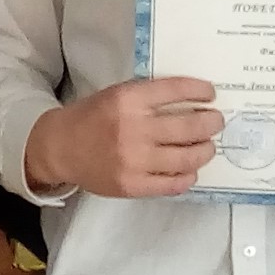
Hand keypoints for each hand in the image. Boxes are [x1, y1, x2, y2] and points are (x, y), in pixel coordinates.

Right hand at [25, 77, 221, 198]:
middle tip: (216, 122)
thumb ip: (149, 97)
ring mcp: (133, 160)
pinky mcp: (133, 185)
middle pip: (190, 127)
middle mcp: (133, 129)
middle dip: (212, 123)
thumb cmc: (91, 118)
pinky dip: (188, 176)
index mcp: (127, 100)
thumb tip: (194, 102)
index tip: (210, 94)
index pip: (177, 90)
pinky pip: (173, 183)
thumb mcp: (117, 95)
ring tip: (207, 147)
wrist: (59, 148)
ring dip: (205, 150)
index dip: (201, 91)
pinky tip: (189, 170)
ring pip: (187, 157)